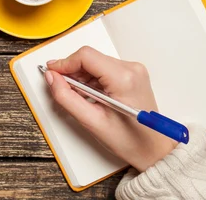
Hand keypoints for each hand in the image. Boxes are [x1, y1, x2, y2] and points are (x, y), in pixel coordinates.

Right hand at [44, 46, 175, 171]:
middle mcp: (132, 69)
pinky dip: (92, 79)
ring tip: (79, 97)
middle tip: (61, 88)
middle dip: (72, 70)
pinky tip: (90, 95)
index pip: (86, 56)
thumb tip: (52, 78)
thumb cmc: (129, 140)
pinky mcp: (132, 74)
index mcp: (124, 79)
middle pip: (90, 57)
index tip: (51, 72)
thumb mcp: (92, 121)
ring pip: (96, 62)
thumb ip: (67, 97)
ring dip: (81, 76)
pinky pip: (104, 68)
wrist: (154, 149)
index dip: (64, 63)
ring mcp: (134, 70)